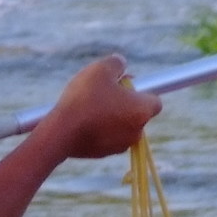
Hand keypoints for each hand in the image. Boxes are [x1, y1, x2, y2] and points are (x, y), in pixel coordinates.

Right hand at [43, 55, 161, 159]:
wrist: (61, 133)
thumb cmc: (85, 98)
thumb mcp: (101, 69)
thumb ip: (117, 63)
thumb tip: (121, 63)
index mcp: (142, 110)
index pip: (155, 100)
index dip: (140, 90)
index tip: (123, 84)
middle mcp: (137, 131)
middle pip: (137, 113)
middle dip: (124, 103)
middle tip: (102, 93)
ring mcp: (121, 145)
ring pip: (121, 126)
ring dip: (111, 116)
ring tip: (89, 106)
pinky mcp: (104, 154)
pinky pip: (107, 137)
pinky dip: (99, 129)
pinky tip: (82, 121)